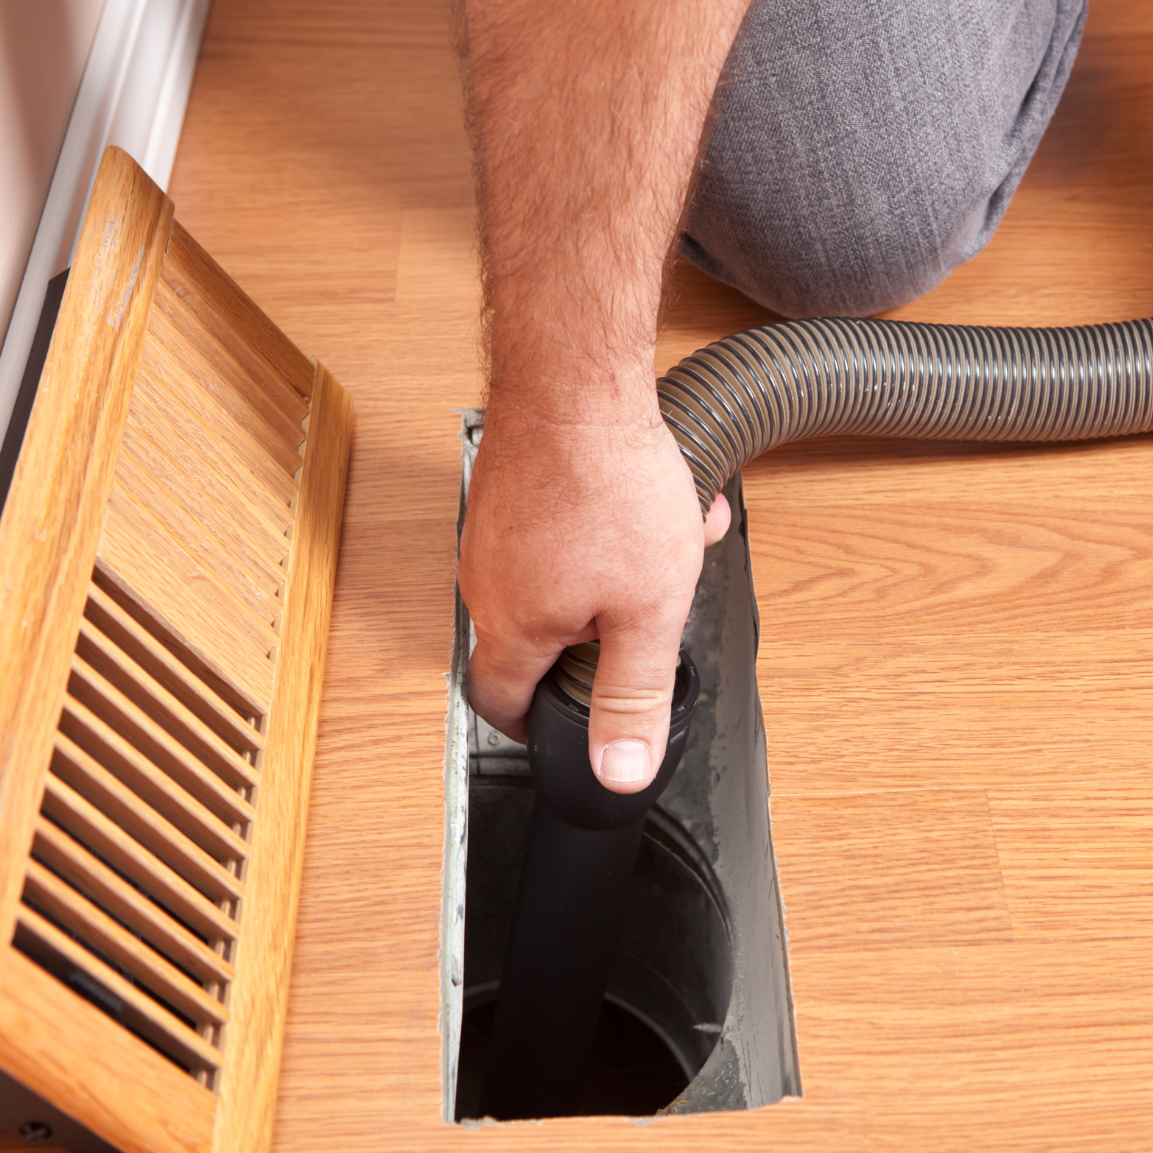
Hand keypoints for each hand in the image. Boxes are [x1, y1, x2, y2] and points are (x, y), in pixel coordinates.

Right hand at [457, 403, 729, 792]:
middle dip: (602, 636)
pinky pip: (558, 529)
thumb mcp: (647, 613)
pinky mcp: (510, 488)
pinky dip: (606, 528)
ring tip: (668, 545)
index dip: (531, 728)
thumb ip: (632, 697)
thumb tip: (618, 772)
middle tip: (648, 618)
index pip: (499, 704)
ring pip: (558, 578)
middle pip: (537, 637)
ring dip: (616, 575)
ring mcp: (492, 530)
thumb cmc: (611, 484)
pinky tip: (654, 502)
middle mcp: (485, 580)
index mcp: (511, 626)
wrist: (577, 380)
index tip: (557, 730)